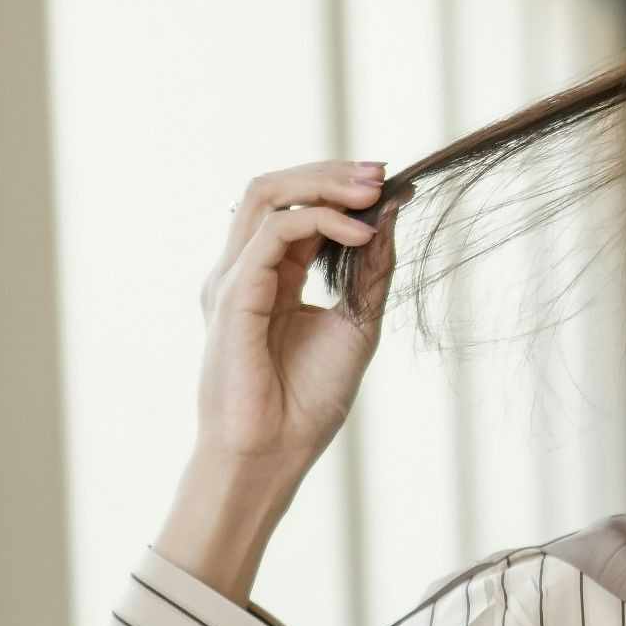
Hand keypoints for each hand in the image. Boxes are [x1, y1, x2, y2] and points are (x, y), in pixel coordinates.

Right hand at [194, 159, 403, 472]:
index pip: (296, 207)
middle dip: (330, 172)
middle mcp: (245, 270)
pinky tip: (360, 234)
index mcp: (270, 277)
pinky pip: (271, 233)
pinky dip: (319, 222)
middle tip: (380, 174)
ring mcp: (234, 278)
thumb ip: (370, 271)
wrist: (274, 452)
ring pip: (265, 196)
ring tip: (373, 192)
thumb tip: (392, 213)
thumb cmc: (306, 401)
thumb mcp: (356, 323)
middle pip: (275, 188)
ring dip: (323, 184)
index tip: (388, 182)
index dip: (339, 186)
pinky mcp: (233, 293)